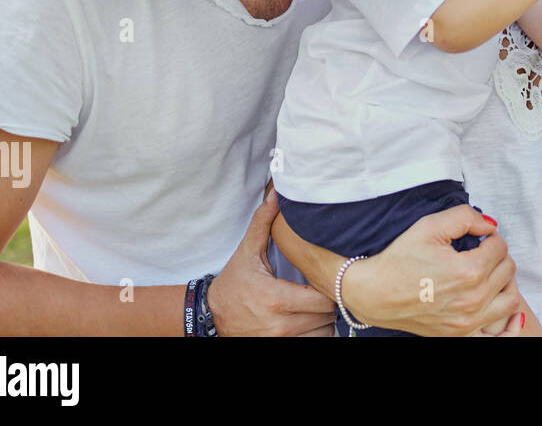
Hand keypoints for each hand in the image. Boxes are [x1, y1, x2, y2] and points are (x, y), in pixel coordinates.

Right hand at [206, 187, 337, 335]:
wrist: (211, 315)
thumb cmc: (233, 283)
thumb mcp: (247, 252)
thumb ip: (263, 222)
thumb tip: (275, 193)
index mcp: (276, 298)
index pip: (324, 299)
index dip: (329, 288)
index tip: (325, 278)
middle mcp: (279, 325)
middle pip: (327, 317)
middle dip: (328, 303)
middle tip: (322, 289)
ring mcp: (278, 341)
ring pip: (323, 333)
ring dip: (324, 321)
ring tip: (315, 305)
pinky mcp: (276, 348)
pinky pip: (312, 344)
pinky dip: (315, 333)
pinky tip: (309, 320)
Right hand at [272, 203, 523, 336]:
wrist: (375, 294)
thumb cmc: (400, 259)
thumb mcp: (430, 226)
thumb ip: (465, 217)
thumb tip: (489, 225)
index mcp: (468, 271)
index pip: (499, 247)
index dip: (490, 236)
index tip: (478, 237)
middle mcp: (473, 300)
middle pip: (507, 270)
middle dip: (497, 255)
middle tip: (481, 251)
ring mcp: (468, 322)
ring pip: (510, 299)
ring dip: (505, 282)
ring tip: (488, 273)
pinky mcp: (460, 334)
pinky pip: (497, 331)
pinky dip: (504, 319)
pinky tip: (493, 302)